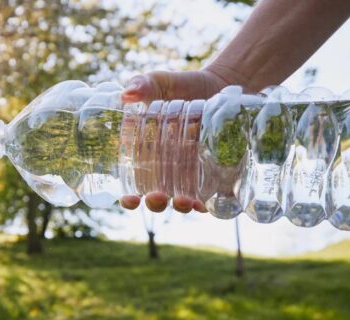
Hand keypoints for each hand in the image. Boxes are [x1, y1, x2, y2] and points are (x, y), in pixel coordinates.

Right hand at [118, 69, 230, 213]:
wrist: (222, 84)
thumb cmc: (183, 86)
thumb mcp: (160, 83)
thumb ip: (142, 85)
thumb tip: (127, 94)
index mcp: (146, 155)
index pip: (133, 184)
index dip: (129, 197)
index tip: (129, 199)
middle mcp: (168, 170)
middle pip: (157, 198)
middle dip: (156, 203)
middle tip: (157, 197)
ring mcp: (192, 174)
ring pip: (184, 200)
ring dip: (182, 206)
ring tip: (185, 202)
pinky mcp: (217, 172)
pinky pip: (212, 195)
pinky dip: (210, 203)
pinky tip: (207, 203)